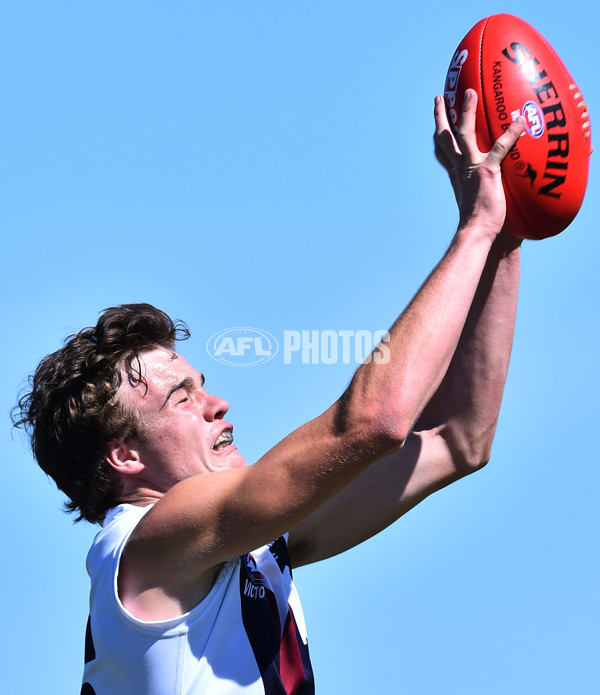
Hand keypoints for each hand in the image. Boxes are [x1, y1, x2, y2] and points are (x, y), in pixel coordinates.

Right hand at [434, 89, 524, 241]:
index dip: (438, 136)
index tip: (436, 124)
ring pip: (464, 134)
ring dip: (466, 112)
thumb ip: (478, 188)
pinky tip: (520, 120)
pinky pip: (499, 148)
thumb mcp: (473, 200)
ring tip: (469, 92)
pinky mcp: (487, 172)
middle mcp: (459, 168)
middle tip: (439, 97)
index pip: (443, 152)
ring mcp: (472, 168)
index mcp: (455, 175)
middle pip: (445, 137)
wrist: (476, 231)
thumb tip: (486, 189)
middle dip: (441, 116)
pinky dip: (511, 133)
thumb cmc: (478, 222)